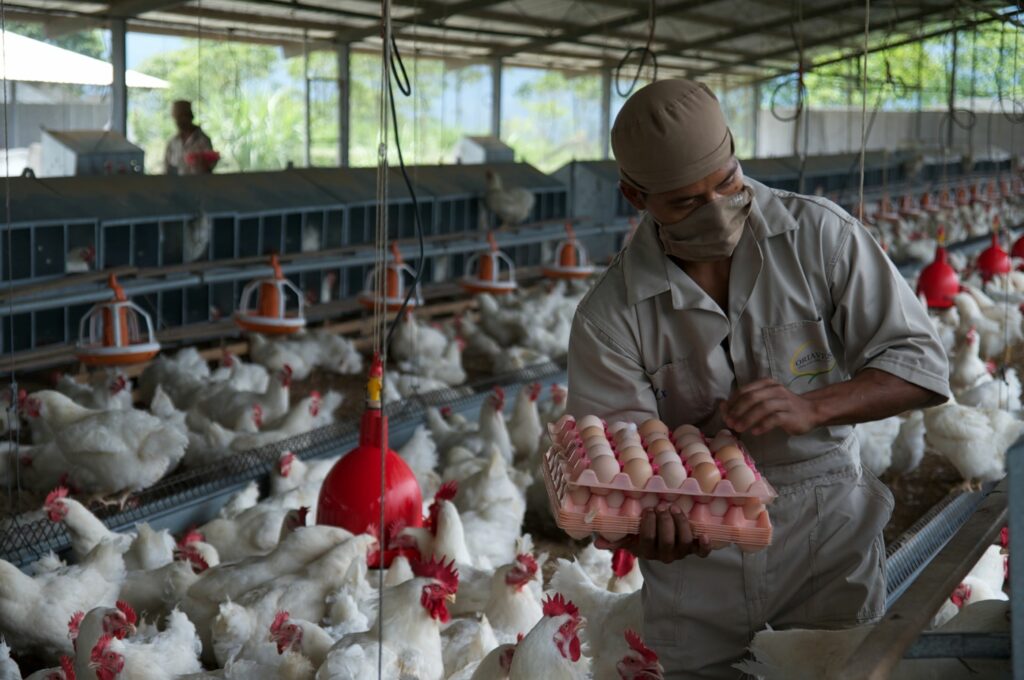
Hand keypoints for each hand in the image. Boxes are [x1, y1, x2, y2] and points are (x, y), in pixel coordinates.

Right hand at [595, 507, 710, 562]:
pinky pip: (702, 552)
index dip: (649, 525)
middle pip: (667, 541)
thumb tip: (597, 542)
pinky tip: (705, 535)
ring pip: (684, 542)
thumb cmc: (642, 539)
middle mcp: (665, 556)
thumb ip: (614, 541)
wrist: (662, 548)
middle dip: (665, 522)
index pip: (648, 541)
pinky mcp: (695, 550)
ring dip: (681, 524)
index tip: (648, 510)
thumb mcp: (628, 540)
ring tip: (675, 508)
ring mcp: (681, 553)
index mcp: (647, 552)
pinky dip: (705, 545)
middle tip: (662, 506)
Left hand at [720, 378, 819, 435]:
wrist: (810, 411)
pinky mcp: (791, 414)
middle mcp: (775, 390)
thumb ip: (745, 402)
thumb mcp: (764, 401)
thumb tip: (722, 406)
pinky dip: (762, 425)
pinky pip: (774, 419)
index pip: (744, 390)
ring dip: (747, 419)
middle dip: (737, 410)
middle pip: (751, 398)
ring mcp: (784, 401)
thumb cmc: (783, 407)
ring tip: (738, 428)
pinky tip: (755, 432)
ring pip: (762, 408)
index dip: (732, 403)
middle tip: (730, 422)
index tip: (725, 414)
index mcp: (766, 384)